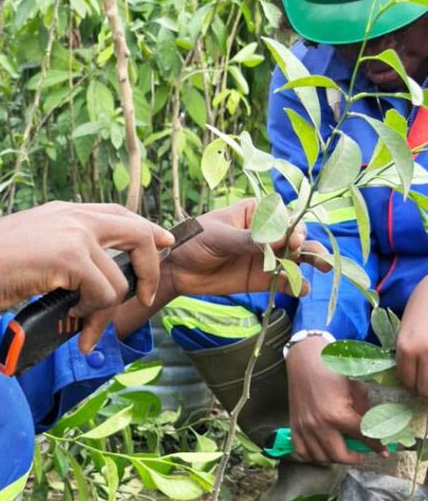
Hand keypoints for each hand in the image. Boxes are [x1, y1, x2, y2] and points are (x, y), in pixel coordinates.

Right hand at [0, 202, 173, 361]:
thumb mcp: (31, 249)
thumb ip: (60, 254)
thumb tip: (83, 281)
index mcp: (63, 212)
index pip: (117, 213)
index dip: (145, 228)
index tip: (163, 242)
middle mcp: (74, 217)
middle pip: (138, 233)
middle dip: (151, 266)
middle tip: (147, 295)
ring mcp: (76, 235)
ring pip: (119, 280)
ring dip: (102, 311)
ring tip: (81, 325)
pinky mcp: (73, 258)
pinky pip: (104, 294)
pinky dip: (90, 313)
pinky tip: (69, 314)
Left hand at [160, 199, 328, 299]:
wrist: (176, 270)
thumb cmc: (194, 242)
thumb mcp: (219, 237)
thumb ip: (247, 240)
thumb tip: (277, 241)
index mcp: (256, 213)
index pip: (282, 216)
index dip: (292, 225)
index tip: (293, 237)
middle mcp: (267, 234)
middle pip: (296, 236)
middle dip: (305, 243)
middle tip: (306, 252)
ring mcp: (267, 257)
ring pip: (296, 258)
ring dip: (311, 261)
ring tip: (324, 266)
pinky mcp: (262, 279)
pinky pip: (285, 281)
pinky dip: (296, 284)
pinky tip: (301, 288)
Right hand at [286, 336, 384, 462]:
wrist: (305, 361)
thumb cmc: (332, 371)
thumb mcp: (356, 389)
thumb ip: (364, 413)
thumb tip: (371, 430)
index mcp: (337, 414)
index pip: (362, 437)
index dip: (376, 446)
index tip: (383, 452)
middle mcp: (319, 425)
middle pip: (340, 455)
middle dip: (355, 457)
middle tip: (361, 452)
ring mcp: (304, 428)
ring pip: (321, 458)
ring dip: (335, 458)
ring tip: (342, 450)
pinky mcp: (294, 426)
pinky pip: (302, 453)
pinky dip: (313, 456)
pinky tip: (322, 450)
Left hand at [396, 276, 427, 395]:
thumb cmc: (424, 302)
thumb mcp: (407, 326)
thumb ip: (407, 349)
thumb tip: (410, 374)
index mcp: (405, 346)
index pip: (406, 378)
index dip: (411, 384)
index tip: (415, 384)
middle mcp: (422, 352)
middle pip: (423, 387)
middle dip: (425, 388)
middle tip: (425, 382)